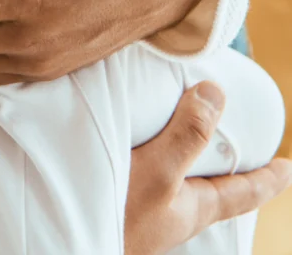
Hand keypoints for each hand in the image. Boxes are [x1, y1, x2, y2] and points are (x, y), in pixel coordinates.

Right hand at [125, 80, 291, 253]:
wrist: (64, 237)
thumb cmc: (115, 215)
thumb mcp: (157, 173)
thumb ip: (187, 136)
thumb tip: (216, 95)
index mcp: (192, 208)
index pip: (242, 193)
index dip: (268, 179)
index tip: (290, 167)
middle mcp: (172, 210)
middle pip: (213, 186)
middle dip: (227, 163)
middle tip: (239, 139)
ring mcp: (146, 208)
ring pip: (180, 178)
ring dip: (189, 154)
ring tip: (189, 130)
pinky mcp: (120, 197)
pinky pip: (149, 170)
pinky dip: (156, 150)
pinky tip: (137, 137)